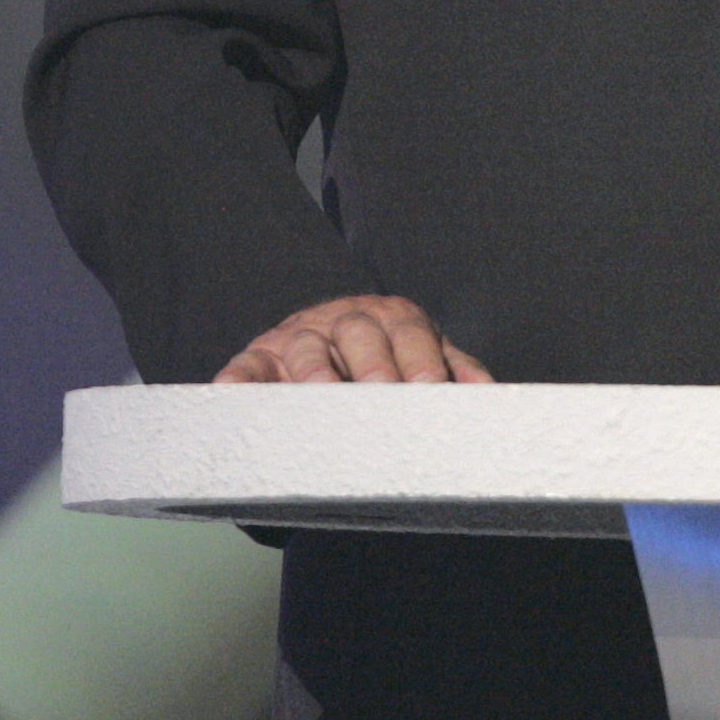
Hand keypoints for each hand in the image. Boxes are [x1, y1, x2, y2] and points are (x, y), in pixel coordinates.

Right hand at [214, 294, 494, 382]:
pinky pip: (246, 367)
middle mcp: (344, 321)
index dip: (421, 362)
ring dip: (315, 372)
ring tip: (324, 398)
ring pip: (306, 348)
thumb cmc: (381, 364)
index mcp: (393, 319)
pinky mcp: (258, 360)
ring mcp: (299, 338)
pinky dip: (239, 380)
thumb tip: (486, 396)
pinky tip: (233, 391)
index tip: (428, 392)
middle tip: (382, 400)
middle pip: (359, 333)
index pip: (410, 333)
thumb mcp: (421, 359)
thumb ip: (454, 371)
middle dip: (373, 366)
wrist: (324, 350)